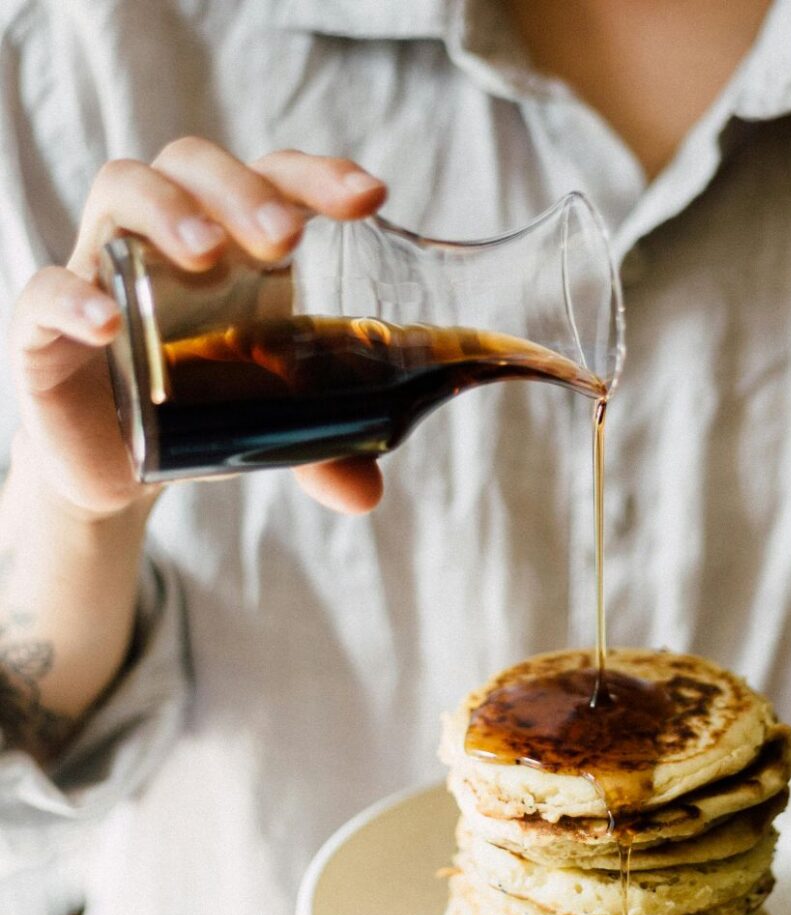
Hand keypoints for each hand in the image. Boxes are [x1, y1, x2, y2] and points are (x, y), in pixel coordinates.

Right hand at [7, 138, 388, 521]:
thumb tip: (367, 495)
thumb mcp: (274, 427)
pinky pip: (45, 291)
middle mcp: (167, 242)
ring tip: (204, 254)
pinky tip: (109, 323)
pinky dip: (74, 298)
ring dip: (167, 209)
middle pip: (193, 166)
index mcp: (235, 249)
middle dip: (243, 190)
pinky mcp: (46, 327)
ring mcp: (103, 271)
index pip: (273, 180)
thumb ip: (326, 453)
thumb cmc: (203, 413)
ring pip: (120, 190)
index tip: (368, 198)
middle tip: (285, 239)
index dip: (317, 177)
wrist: (119, 467)